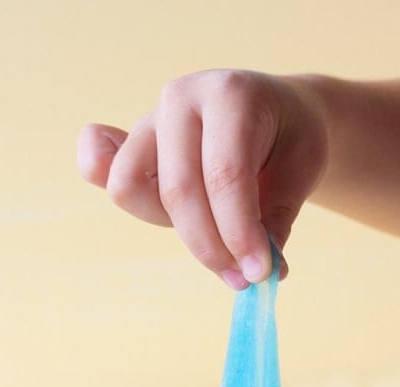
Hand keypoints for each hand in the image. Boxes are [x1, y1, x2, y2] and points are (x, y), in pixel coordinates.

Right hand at [76, 70, 327, 288]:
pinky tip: (141, 204)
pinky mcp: (130, 143)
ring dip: (176, 231)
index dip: (239, 232)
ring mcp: (148, 120)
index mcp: (229, 96)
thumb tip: (261, 273)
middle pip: (177, 190)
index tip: (260, 273)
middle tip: (244, 277)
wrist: (276, 114)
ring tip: (220, 248)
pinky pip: (99, 167)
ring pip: (130, 188)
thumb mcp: (301, 173)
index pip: (224, 175)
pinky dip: (102, 181)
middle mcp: (180, 100)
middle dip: (211, 246)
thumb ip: (277, 220)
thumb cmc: (289, 141)